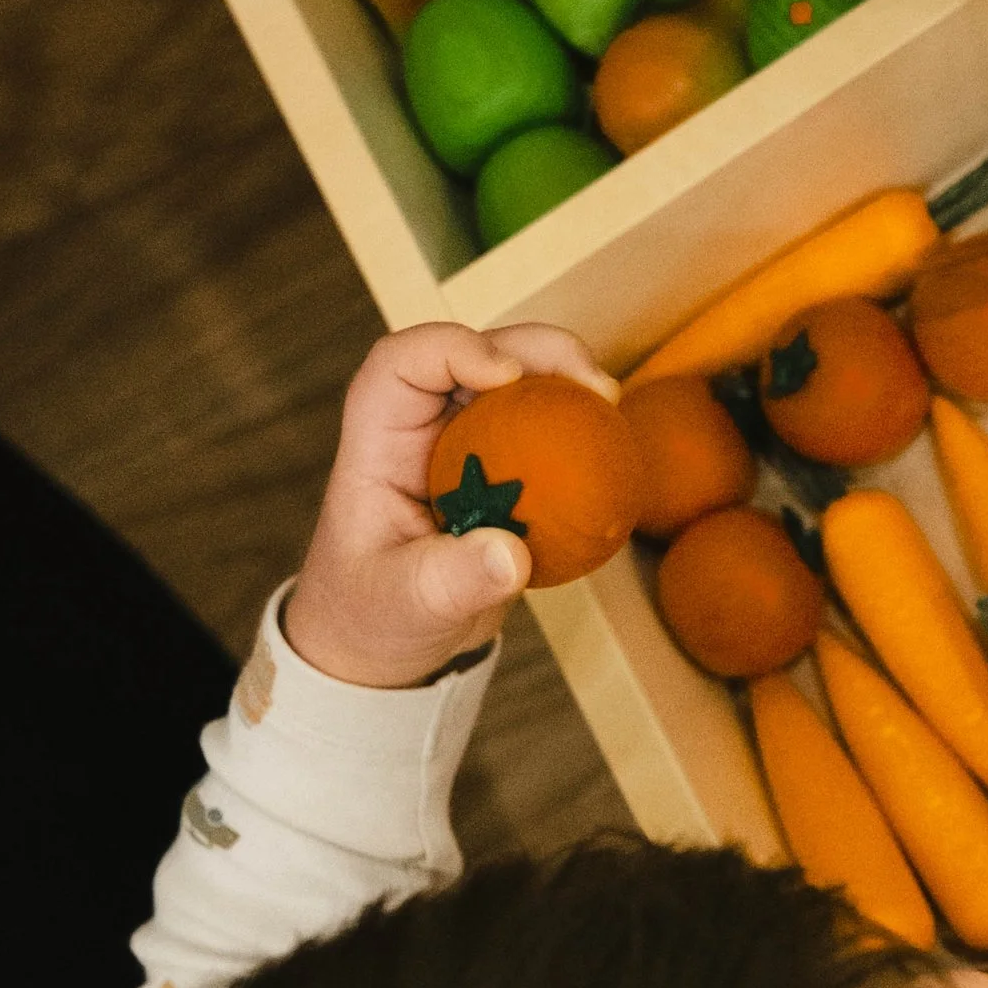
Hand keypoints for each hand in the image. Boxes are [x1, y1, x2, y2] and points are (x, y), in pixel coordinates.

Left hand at [283, 323, 617, 689]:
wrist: (387, 639)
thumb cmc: (371, 613)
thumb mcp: (403, 605)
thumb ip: (450, 582)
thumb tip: (513, 558)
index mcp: (380, 439)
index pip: (403, 362)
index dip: (453, 348)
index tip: (507, 378)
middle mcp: (424, 426)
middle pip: (478, 354)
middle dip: (538, 349)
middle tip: (594, 384)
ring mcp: (469, 444)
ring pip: (520, 382)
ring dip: (568, 379)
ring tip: (611, 404)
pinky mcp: (506, 469)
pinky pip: (548, 430)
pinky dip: (583, 428)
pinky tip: (615, 447)